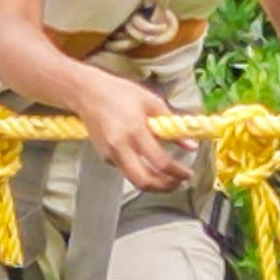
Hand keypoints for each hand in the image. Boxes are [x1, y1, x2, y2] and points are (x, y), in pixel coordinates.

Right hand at [78, 81, 191, 196]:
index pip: (160, 162)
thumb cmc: (120, 93)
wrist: (87, 93)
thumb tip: (191, 145)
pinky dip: (140, 171)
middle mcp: (120, 146)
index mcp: (135, 130)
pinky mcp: (104, 156)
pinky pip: (125, 170)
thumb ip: (172, 125)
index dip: (178, 172)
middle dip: (165, 187)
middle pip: (144, 181)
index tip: (188, 174)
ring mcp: (110, 153)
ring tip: (168, 178)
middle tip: (178, 183)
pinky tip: (146, 162)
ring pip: (134, 180)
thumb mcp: (152, 103)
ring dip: (154, 184)